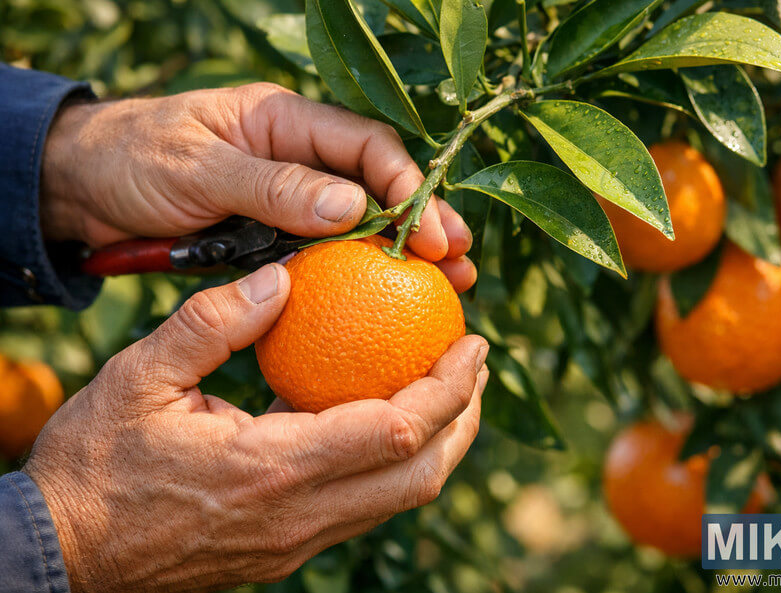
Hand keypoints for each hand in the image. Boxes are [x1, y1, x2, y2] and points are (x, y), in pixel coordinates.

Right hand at [24, 263, 488, 591]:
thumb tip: (284, 278)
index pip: (397, 429)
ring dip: (441, 443)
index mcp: (272, 468)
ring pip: (402, 498)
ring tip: (448, 390)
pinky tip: (387, 422)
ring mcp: (297, 541)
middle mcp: (300, 515)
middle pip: (421, 474)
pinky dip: (398, 464)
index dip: (449, 387)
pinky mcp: (288, 549)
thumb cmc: (97, 463)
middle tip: (474, 363)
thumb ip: (215, 323)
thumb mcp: (139, 376)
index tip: (473, 343)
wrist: (65, 551)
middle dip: (465, 417)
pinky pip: (367, 507)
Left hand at [39, 83, 475, 291]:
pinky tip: (387, 301)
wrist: (84, 187)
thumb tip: (352, 207)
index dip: (407, 185)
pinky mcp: (277, 234)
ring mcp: (291, 197)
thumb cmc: (134, 159)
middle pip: (379, 185)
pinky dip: (360, 275)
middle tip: (459, 262)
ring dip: (403, 255)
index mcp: (286, 120)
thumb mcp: (199, 166)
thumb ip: (272, 184)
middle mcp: (300, 156)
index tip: (429, 231)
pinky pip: (328, 254)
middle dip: (424, 221)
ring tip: (447, 286)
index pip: (366, 145)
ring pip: (363, 224)